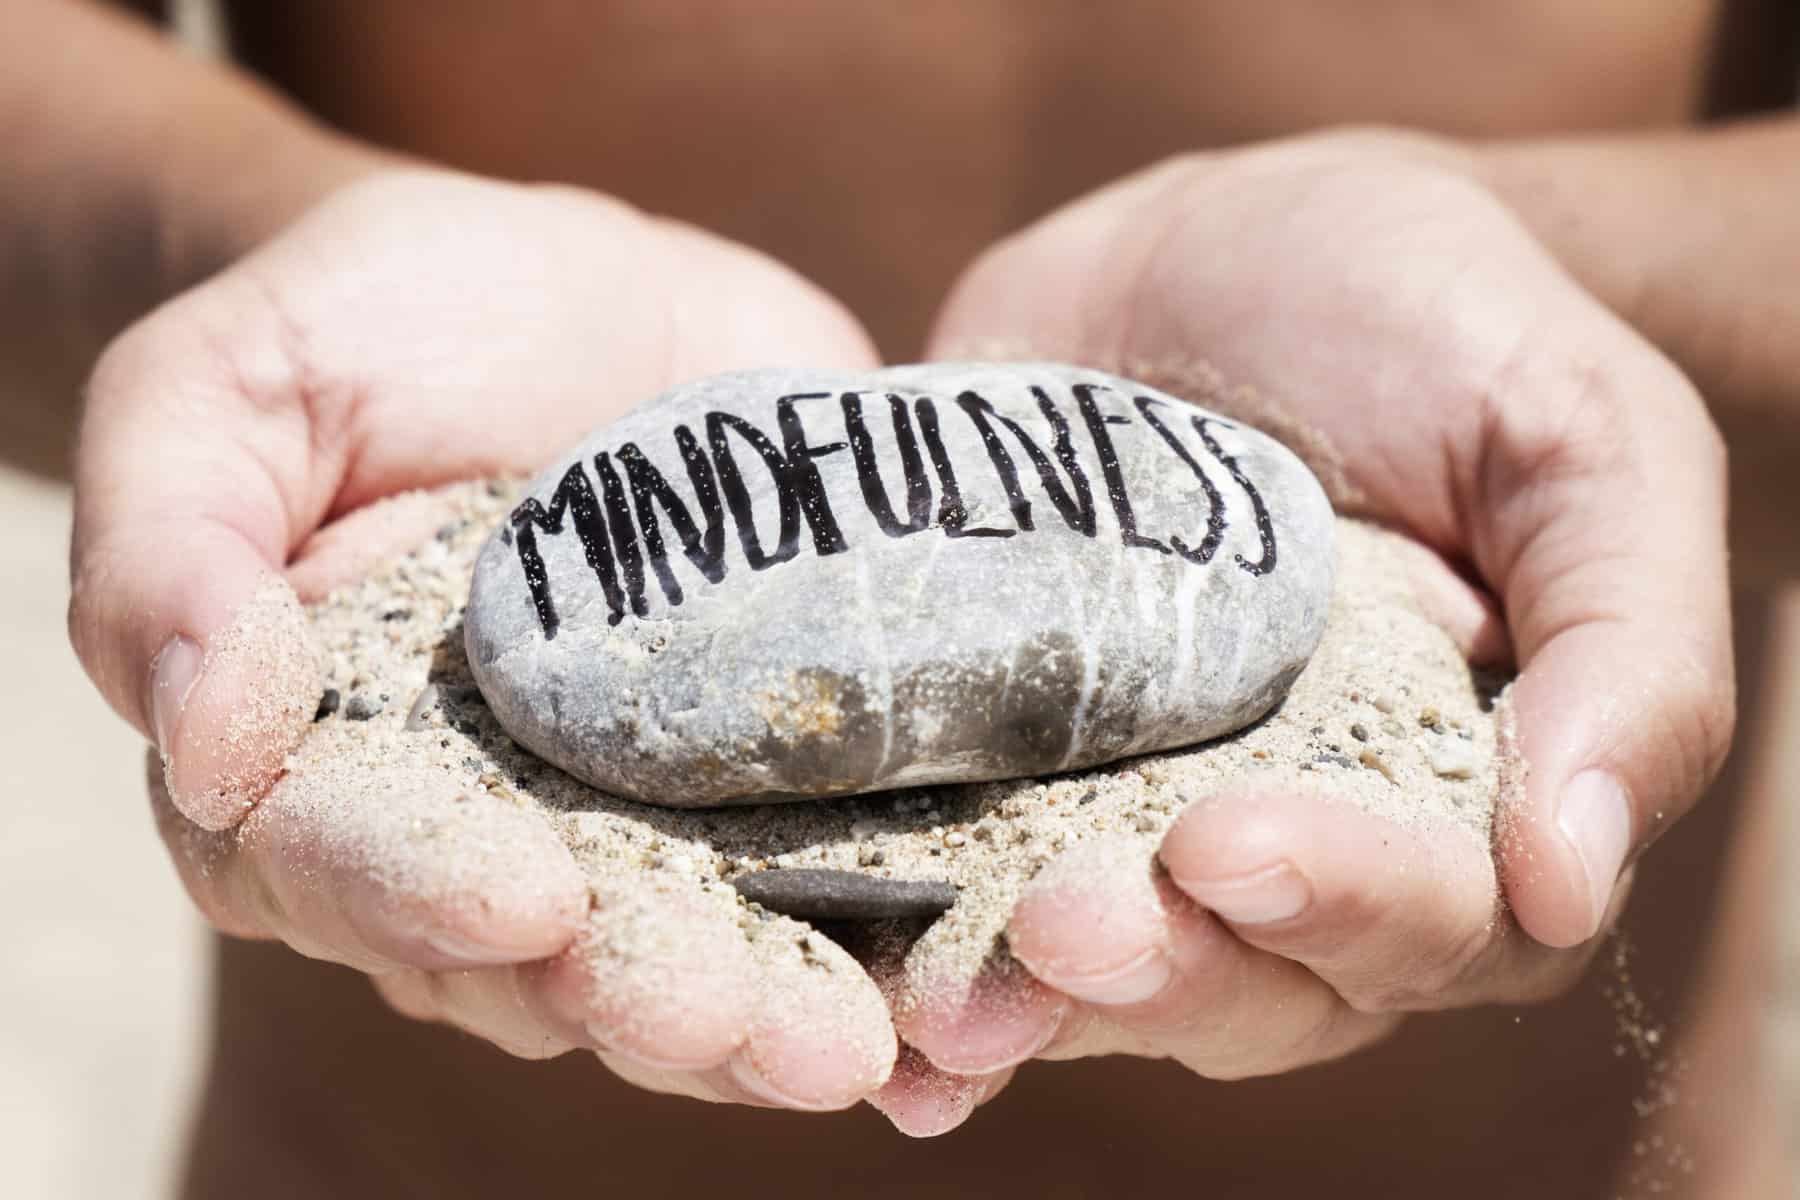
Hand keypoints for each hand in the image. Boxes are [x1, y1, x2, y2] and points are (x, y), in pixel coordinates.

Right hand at [73, 167, 895, 1108]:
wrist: (563, 291)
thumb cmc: (360, 330)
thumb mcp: (222, 391)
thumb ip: (171, 548)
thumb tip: (198, 727)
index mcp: (333, 773)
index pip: (358, 865)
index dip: (429, 896)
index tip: (524, 903)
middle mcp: (494, 829)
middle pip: (554, 951)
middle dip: (645, 993)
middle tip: (737, 1026)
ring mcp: (655, 812)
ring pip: (707, 939)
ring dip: (781, 1008)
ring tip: (865, 1043)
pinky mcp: (788, 764)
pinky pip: (840, 869)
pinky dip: (899, 940)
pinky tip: (964, 1011)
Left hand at [887, 130, 1733, 1116]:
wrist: (1228, 248)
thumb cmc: (1443, 333)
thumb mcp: (1584, 443)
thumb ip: (1628, 654)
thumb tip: (1571, 877)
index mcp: (1457, 798)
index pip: (1429, 918)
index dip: (1338, 902)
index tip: (1230, 845)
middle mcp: (1297, 842)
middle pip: (1246, 979)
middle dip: (1154, 964)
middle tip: (1057, 924)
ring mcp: (1132, 816)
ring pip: (1096, 965)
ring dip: (1018, 990)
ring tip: (943, 986)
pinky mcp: (1000, 766)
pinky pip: (956, 883)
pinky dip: (905, 941)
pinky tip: (851, 968)